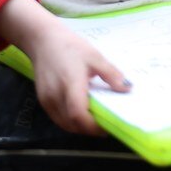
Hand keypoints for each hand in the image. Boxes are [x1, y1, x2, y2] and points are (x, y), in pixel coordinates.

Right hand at [0, 0, 129, 136]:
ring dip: (80, 128)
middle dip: (90, 129)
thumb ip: (111, 74)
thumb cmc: (70, 47)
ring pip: (64, 124)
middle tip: (106, 124)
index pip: (78, 114)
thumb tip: (127, 88)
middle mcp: (55, 96)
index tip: (108, 126)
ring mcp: (46, 100)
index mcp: (70, 84)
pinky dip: (71, 122)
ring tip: (95, 121)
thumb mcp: (95, 57)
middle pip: (72, 124)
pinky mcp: (42, 101)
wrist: (43, 40)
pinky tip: (82, 114)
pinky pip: (58, 118)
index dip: (93, 126)